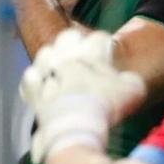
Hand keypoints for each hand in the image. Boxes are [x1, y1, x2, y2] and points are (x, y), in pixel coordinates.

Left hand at [20, 28, 144, 163]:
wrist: (75, 126)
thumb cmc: (106, 106)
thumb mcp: (132, 91)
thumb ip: (129, 80)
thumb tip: (126, 80)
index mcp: (91, 51)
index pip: (100, 38)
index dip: (105, 46)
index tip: (108, 55)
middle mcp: (66, 55)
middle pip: (68, 36)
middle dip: (75, 43)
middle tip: (82, 57)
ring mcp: (46, 70)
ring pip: (46, 53)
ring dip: (53, 59)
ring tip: (59, 71)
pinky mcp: (32, 90)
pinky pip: (30, 78)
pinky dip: (36, 81)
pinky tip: (42, 88)